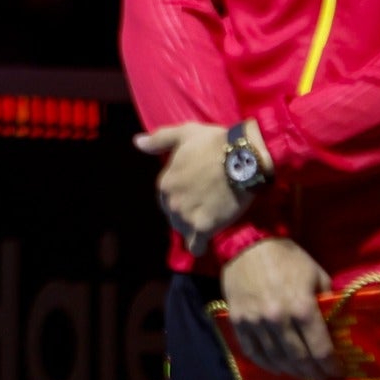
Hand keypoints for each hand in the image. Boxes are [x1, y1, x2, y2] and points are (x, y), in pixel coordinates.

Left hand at [135, 121, 259, 251]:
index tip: (193, 191)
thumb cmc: (213, 143)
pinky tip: (204, 243)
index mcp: (165, 182)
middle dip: (184, 211)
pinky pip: (196, 246)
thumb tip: (137, 142)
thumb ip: (158, 140)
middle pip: (173, 214)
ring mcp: (186, 216)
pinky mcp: (204, 228)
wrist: (242, 157)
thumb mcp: (183, 134)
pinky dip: (199, 245)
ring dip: (191, 227)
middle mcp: (171, 202)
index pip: (166, 196)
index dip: (179, 194)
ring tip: (205, 221)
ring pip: (183, 229)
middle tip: (202, 205)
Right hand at [220, 238, 338, 379]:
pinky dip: (265, 364)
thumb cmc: (286, 256)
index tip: (337, 371)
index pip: (320, 348)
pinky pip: (252, 351)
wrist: (246, 243)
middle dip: (313, 372)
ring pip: (276, 359)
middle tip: (321, 376)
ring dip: (292, 371)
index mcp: (302, 308)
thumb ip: (326, 299)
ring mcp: (256, 322)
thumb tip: (333, 320)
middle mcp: (279, 320)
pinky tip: (276, 367)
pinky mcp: (238, 321)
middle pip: (299, 358)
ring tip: (301, 373)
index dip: (330, 364)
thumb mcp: (315, 273)